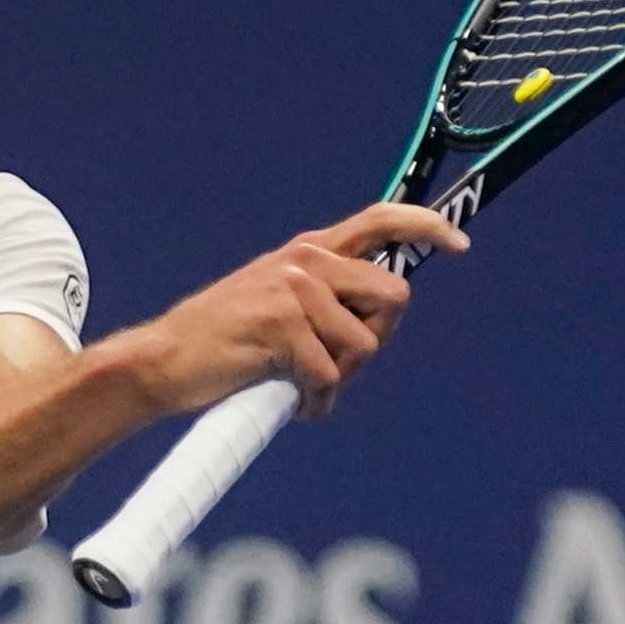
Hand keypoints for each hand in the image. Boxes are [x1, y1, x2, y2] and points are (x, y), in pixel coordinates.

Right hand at [119, 202, 468, 419]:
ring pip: (363, 346)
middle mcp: (305, 262)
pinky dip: (314, 403)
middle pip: (392, 299)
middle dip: (375, 339)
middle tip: (337, 365)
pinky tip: (289, 402)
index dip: (426, 227)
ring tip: (300, 385)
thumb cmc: (225, 344)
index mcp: (307, 252)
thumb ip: (324, 298)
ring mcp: (294, 291)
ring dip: (339, 379)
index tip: (460, 244)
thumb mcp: (277, 302)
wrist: (164, 361)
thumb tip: (379, 317)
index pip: (379, 220)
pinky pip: (329, 379)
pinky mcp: (282, 328)